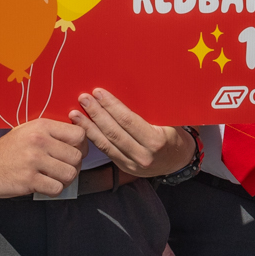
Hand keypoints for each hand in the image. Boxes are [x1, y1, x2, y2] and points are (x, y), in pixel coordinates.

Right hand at [0, 120, 87, 198]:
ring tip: (55, 177)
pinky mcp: (28, 180)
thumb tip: (84, 141)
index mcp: (42, 126)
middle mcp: (39, 141)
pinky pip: (56, 188)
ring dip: (65, 179)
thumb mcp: (30, 130)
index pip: (79, 135)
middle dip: (74, 165)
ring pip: (70, 174)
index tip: (73, 152)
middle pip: (77, 157)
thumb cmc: (11, 148)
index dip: (81, 146)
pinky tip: (44, 185)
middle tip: (62, 168)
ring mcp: (33, 161)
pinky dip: (54, 189)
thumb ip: (53, 133)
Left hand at [77, 90, 191, 178]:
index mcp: (156, 141)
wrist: (179, 161)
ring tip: (75, 113)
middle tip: (83, 99)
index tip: (99, 93)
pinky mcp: (124, 168)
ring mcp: (132, 164)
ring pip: (106, 144)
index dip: (111, 106)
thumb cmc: (174, 134)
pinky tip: (83, 128)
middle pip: (114, 132)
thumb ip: (151, 110)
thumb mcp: (169, 121)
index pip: (128, 121)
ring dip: (89, 127)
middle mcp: (143, 155)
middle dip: (96, 114)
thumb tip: (130, 87)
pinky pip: (106, 151)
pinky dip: (93, 138)